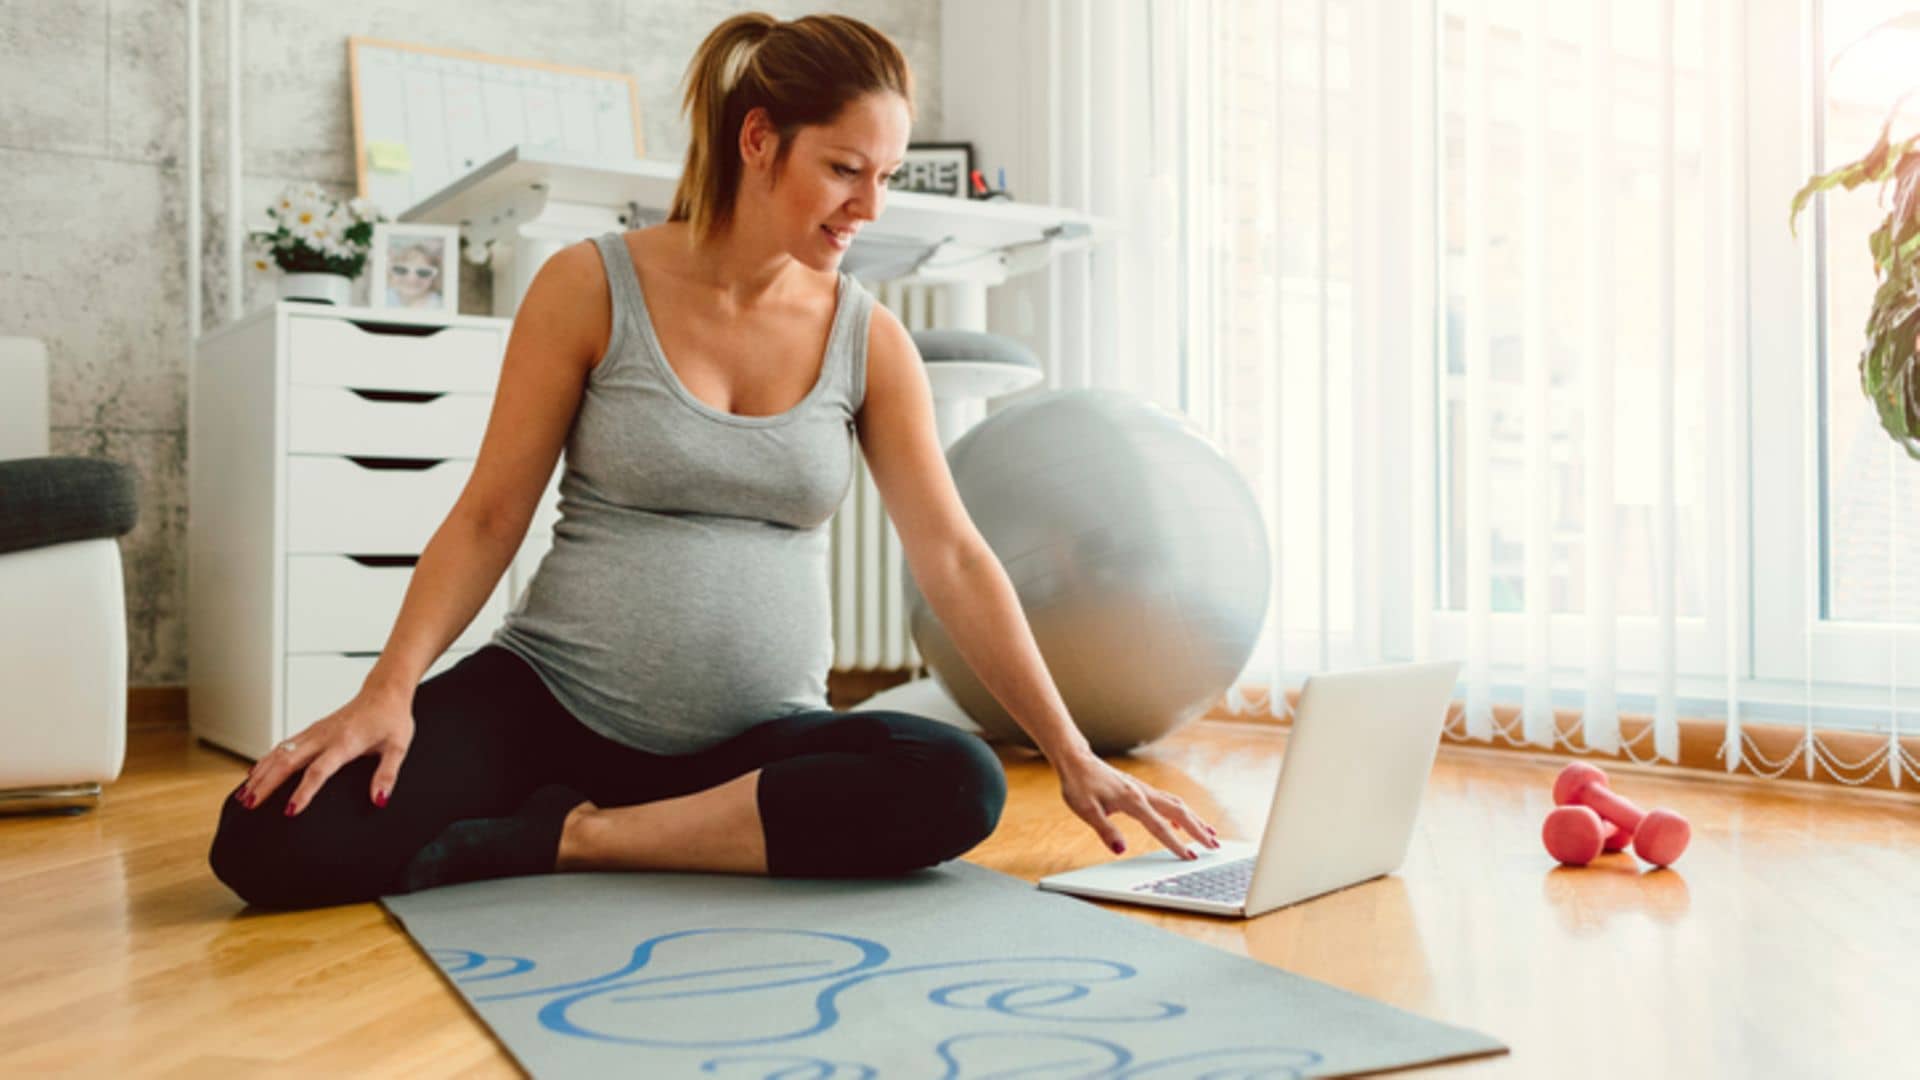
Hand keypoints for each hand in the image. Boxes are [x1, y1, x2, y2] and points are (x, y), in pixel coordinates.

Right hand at [234, 686, 415, 815]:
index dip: (304, 791)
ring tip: (244, 796)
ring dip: (261, 774)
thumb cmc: (392, 719)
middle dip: (267, 784)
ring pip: (280, 752)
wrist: (385, 691)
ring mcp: (315, 731)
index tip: (290, 810)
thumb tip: (379, 800)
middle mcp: (325, 735)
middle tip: (250, 805)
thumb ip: (387, 775)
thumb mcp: (398, 748)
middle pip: (289, 761)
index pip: (319, 770)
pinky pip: (283, 745)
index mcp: (346, 742)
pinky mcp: (311, 730)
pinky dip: (266, 760)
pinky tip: (255, 774)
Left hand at [1054, 750, 1219, 859]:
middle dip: (1198, 829)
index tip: (1190, 856)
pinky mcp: (1140, 790)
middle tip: (1215, 845)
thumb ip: (1105, 830)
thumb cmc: (1079, 784)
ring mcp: (1144, 790)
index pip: (1160, 827)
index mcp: (1133, 801)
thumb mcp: (1086, 810)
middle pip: (1179, 812)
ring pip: (1176, 805)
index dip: (1175, 844)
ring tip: (1210, 833)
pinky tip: (1180, 824)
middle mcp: (1143, 794)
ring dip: (1194, 819)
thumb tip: (1121, 850)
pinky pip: (1166, 802)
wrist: (1076, 760)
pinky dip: (1179, 813)